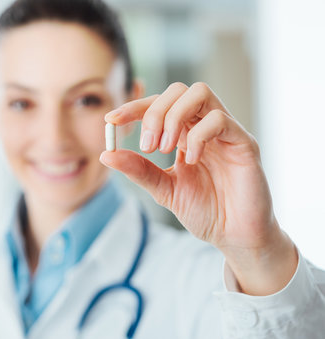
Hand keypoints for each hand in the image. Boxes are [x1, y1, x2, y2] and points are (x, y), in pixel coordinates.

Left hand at [100, 82, 296, 295]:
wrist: (235, 236)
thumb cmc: (205, 211)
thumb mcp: (164, 189)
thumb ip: (139, 171)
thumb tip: (107, 155)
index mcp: (185, 134)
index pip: (158, 104)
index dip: (134, 107)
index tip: (111, 121)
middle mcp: (204, 126)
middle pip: (178, 90)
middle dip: (154, 112)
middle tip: (147, 146)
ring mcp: (226, 132)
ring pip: (200, 93)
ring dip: (173, 117)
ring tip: (165, 149)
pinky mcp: (244, 143)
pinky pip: (219, 120)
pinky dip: (198, 136)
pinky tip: (191, 160)